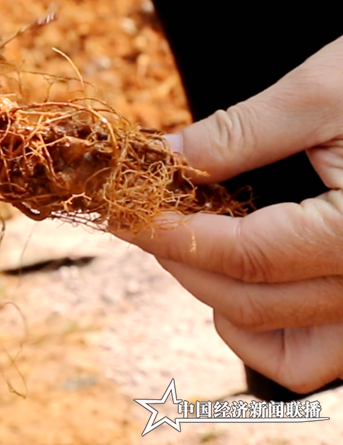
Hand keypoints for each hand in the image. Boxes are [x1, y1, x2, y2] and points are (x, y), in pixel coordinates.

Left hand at [114, 34, 342, 393]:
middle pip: (250, 299)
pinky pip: (318, 358)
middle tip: (148, 220)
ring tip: (191, 249)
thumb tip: (167, 155)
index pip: (239, 253)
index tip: (128, 214)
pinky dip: (267, 332)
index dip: (171, 235)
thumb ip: (239, 132)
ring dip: (222, 303)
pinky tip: (242, 282)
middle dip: (183, 261)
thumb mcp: (324, 94)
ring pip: (285, 350)